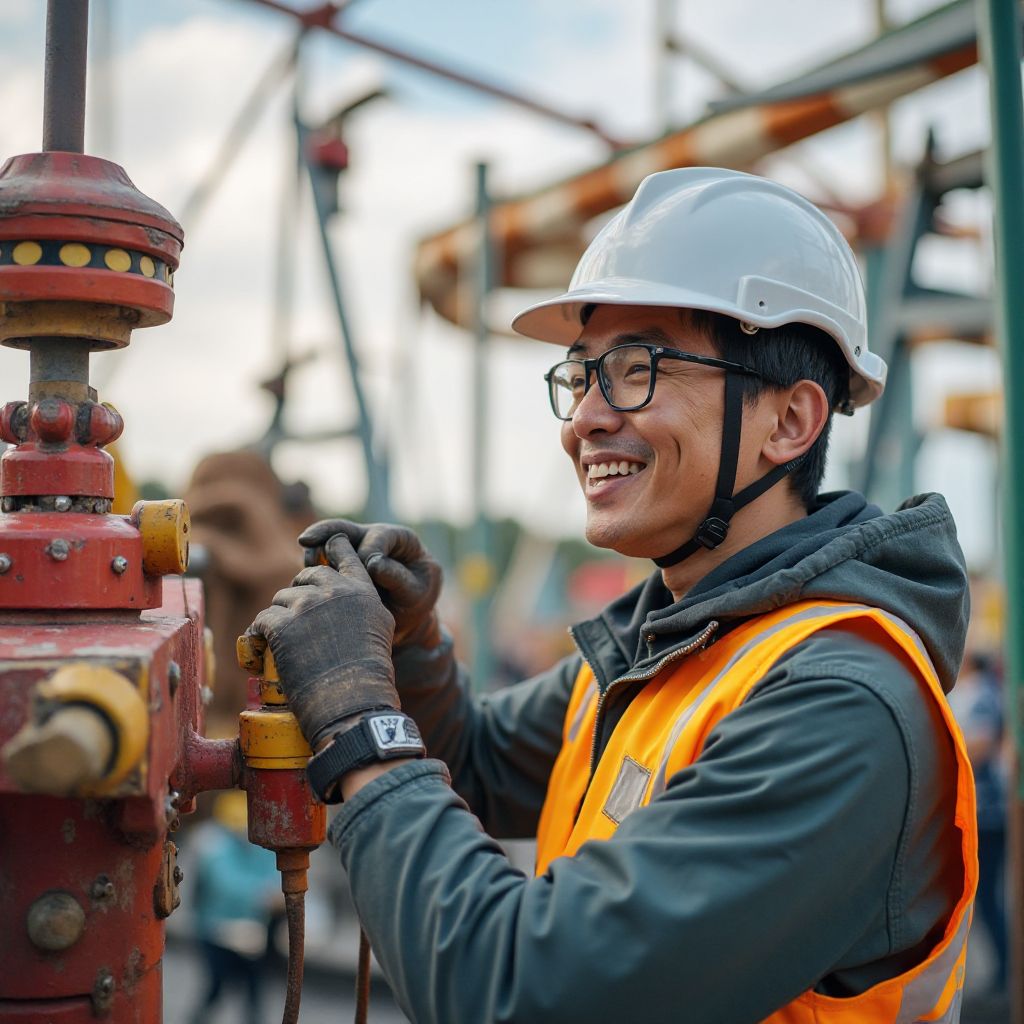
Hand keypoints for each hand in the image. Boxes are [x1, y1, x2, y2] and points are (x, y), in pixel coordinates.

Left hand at [248, 535, 398, 749]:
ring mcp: (307, 605)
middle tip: (297, 618)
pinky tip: (265, 648)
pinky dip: (260, 634)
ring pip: (281, 599)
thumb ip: (363, 602)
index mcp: (362, 590)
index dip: (331, 547)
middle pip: (306, 576)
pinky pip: (262, 619)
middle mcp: (335, 590)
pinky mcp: (282, 624)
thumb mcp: (380, 627)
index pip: (344, 553)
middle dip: (299, 592)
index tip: (322, 549)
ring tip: (285, 642)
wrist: (351, 701)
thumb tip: (341, 593)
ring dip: (280, 617)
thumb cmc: (369, 673)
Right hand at [299, 519, 442, 649]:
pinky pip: (318, 562)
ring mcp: (352, 550)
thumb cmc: (415, 601)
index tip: (368, 571)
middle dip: (323, 533)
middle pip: (343, 528)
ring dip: (313, 555)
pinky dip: (310, 572)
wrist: (406, 617)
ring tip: (305, 572)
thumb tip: (372, 564)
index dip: (370, 552)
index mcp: (400, 538)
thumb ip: (397, 578)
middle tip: (305, 542)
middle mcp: (373, 538)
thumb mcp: (415, 593)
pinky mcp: (337, 564)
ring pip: (325, 543)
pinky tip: (304, 585)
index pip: (379, 537)